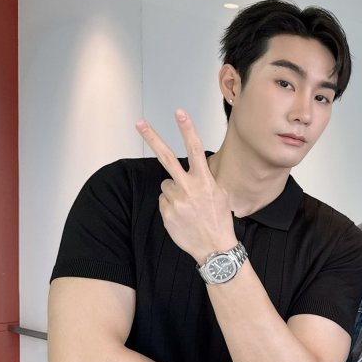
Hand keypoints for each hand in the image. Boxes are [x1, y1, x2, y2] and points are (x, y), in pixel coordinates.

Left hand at [136, 110, 235, 263]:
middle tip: (139, 123)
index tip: (179, 112)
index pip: (195, 149)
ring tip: (188, 208)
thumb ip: (206, 180)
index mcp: (205, 181)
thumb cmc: (220, 221)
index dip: (187, 129)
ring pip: (166, 185)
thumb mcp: (221, 195)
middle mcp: (189, 188)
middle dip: (152, 138)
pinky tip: (183, 216)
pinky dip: (171, 207)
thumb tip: (193, 173)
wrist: (215, 248)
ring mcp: (176, 200)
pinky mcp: (166, 213)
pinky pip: (164, 202)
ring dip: (174, 192)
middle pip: (167, 158)